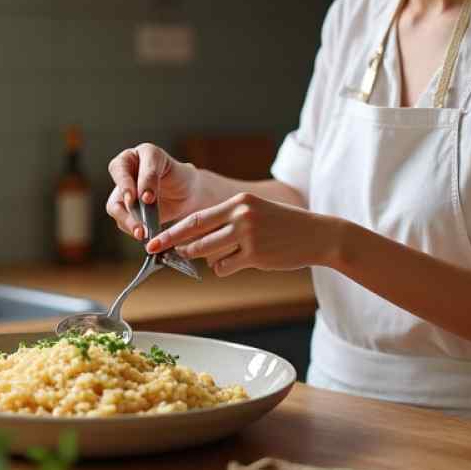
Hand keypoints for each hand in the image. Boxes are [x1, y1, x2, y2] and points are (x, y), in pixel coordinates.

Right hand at [106, 143, 200, 240]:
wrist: (186, 192)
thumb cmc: (177, 174)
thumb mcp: (167, 167)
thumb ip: (152, 177)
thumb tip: (142, 197)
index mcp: (130, 158)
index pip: (119, 168)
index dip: (125, 184)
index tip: (136, 199)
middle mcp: (122, 177)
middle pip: (115, 193)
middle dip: (127, 211)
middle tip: (138, 222)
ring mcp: (122, 196)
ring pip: (116, 210)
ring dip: (129, 223)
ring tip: (142, 234)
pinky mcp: (127, 212)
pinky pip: (124, 222)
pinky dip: (134, 229)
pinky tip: (145, 234)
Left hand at [143, 192, 335, 276]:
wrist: (317, 235)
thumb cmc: (284, 226)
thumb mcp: (256, 213)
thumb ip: (229, 221)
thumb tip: (197, 240)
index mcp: (238, 202)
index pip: (197, 217)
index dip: (172, 231)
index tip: (153, 240)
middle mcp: (241, 215)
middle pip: (196, 234)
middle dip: (176, 247)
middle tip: (162, 254)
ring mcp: (248, 235)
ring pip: (208, 252)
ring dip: (204, 258)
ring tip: (216, 256)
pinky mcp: (256, 255)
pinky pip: (225, 266)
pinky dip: (225, 267)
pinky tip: (239, 262)